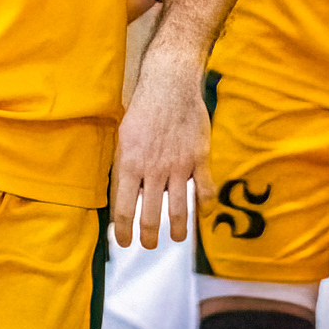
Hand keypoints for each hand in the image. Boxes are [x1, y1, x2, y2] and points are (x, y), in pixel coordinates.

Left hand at [110, 50, 214, 247]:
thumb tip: (124, 195)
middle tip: (149, 244)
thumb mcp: (124, 136)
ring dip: (177, 229)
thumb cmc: (142, 108)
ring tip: (176, 238)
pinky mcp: (199, 158)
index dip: (123, 230)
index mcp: (130, 162)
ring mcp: (178, 165)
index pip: (123, 207)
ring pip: (179, 209)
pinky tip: (203, 211)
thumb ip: (125, 166)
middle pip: (150, 215)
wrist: (170, 83)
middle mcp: (153, 168)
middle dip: (149, 236)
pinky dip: (205, 205)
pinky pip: (205, 190)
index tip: (123, 242)